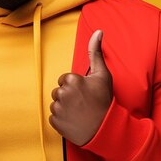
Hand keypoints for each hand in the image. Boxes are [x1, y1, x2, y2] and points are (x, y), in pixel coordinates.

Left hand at [49, 30, 112, 145]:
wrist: (106, 129)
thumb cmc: (104, 101)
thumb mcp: (103, 75)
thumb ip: (96, 52)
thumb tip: (98, 31)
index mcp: (71, 80)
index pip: (65, 80)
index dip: (76, 86)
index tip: (86, 93)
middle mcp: (62, 93)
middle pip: (59, 91)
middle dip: (68, 96)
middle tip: (83, 103)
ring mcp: (58, 108)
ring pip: (56, 104)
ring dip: (65, 107)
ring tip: (79, 112)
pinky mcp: (55, 122)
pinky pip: (54, 117)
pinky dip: (62, 119)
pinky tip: (74, 120)